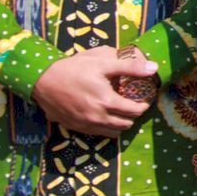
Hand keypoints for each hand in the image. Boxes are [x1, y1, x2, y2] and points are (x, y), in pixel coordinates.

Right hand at [31, 48, 156, 135]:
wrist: (42, 79)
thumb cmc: (74, 68)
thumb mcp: (103, 62)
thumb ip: (131, 66)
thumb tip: (154, 68)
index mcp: (107, 102)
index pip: (135, 111)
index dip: (143, 105)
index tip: (144, 98)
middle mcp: (98, 118)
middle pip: (126, 124)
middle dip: (133, 115)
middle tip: (133, 104)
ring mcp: (85, 125)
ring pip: (113, 132)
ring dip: (121, 123)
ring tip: (120, 111)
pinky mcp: (74, 127)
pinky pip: (97, 134)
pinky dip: (105, 127)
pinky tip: (104, 115)